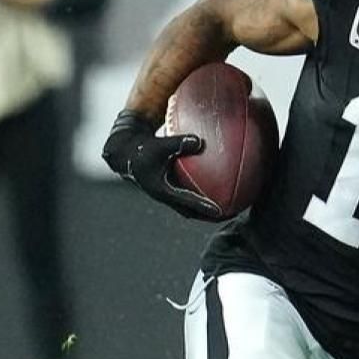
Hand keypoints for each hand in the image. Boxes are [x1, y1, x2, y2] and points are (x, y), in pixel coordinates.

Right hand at [102, 109, 221, 220]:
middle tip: (231, 214)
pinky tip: (219, 186)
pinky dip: (202, 195)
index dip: (203, 207)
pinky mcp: (169, 190)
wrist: (126, 154)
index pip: (186, 203)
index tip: (220, 211)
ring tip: (229, 208)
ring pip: (191, 207)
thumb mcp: (160, 145)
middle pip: (192, 212)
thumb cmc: (142, 148)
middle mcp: (166, 197)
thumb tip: (200, 142)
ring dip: (207, 210)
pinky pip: (189, 195)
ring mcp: (168, 195)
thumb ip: (179, 143)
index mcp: (162, 190)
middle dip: (210, 216)